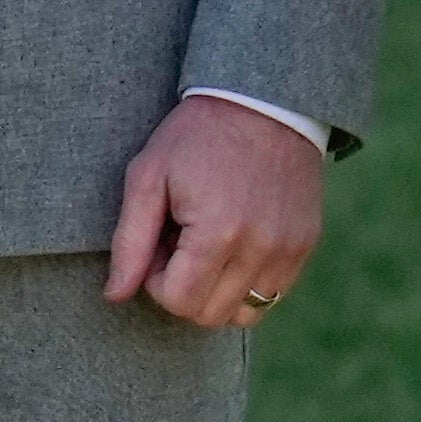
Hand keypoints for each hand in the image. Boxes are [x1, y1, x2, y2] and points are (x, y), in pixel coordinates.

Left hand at [105, 94, 325, 328]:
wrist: (263, 105)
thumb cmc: (194, 138)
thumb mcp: (148, 178)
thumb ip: (130, 241)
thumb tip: (114, 295)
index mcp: (218, 233)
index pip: (179, 302)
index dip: (155, 282)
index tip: (156, 244)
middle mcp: (261, 251)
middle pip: (210, 315)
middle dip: (183, 288)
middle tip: (177, 243)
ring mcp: (290, 252)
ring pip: (245, 313)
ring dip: (215, 291)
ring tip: (204, 244)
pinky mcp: (306, 248)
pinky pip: (273, 295)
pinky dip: (245, 283)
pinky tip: (231, 243)